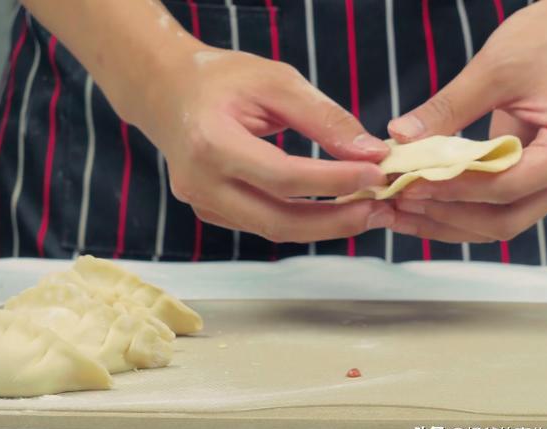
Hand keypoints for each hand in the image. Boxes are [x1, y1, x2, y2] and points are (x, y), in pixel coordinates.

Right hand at [127, 45, 394, 242]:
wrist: (169, 93)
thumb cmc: (221, 80)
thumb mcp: (276, 82)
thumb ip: (323, 118)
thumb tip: (370, 153)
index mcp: (210, 143)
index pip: (282, 177)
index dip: (333, 181)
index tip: (375, 174)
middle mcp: (200, 183)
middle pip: (277, 220)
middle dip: (334, 221)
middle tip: (377, 211)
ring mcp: (201, 202)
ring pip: (271, 229)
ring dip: (321, 226)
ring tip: (362, 211)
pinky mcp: (209, 210)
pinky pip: (260, 224)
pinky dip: (298, 221)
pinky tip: (327, 209)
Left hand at [386, 0, 546, 243]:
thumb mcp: (498, 69)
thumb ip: (449, 108)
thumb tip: (400, 138)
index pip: (506, 187)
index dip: (452, 191)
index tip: (409, 185)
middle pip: (503, 221)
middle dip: (445, 216)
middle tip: (397, 204)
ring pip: (498, 221)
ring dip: (446, 220)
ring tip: (398, 210)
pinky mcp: (532, 173)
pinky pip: (495, 205)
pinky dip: (457, 207)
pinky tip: (419, 199)